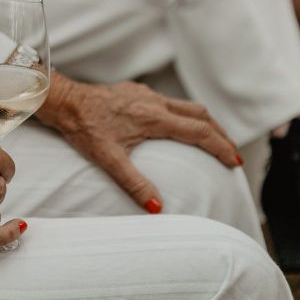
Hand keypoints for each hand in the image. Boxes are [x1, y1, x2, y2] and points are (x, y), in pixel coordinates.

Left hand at [37, 73, 241, 212]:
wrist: (65, 101)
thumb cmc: (84, 128)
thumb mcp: (108, 159)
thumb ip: (135, 183)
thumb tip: (158, 208)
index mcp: (154, 117)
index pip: (199, 132)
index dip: (221, 147)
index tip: (234, 161)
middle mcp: (155, 102)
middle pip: (200, 115)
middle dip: (220, 134)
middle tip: (231, 153)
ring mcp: (146, 94)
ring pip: (186, 105)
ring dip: (204, 122)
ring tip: (213, 140)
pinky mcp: (136, 91)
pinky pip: (169, 101)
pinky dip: (184, 114)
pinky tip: (177, 126)